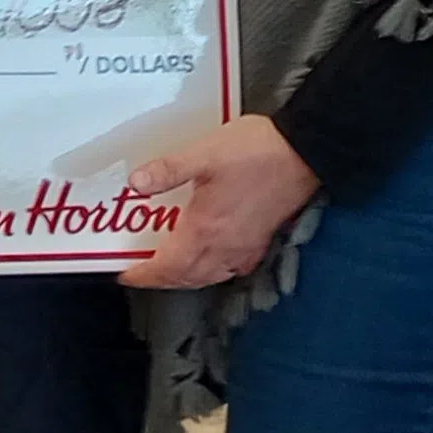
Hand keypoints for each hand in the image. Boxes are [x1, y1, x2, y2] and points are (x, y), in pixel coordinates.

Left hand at [117, 116, 320, 290]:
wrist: (306, 153)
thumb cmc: (257, 151)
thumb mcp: (204, 153)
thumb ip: (168, 170)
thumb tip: (137, 183)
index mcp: (205, 229)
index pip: (167, 267)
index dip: (143, 276)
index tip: (126, 276)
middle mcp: (225, 246)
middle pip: (186, 278)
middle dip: (161, 280)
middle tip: (143, 272)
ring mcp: (245, 246)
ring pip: (209, 277)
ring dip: (185, 279)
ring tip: (170, 269)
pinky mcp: (262, 240)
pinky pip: (231, 269)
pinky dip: (213, 272)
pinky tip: (210, 259)